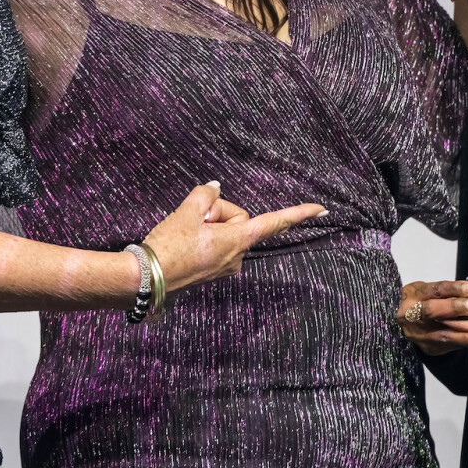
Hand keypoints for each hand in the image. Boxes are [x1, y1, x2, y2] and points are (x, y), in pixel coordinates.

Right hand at [142, 182, 324, 292]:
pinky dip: (202, 238)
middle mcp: (237, 257)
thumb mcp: (186, 212)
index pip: (274, 223)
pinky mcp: (213, 272)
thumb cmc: (168, 247)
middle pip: (237, 219)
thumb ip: (205, 194)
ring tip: (182, 236)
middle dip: (217, 213)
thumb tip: (214, 188)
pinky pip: (215, 244)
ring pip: (224, 232)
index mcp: (237, 241)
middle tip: (191, 220)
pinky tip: (182, 244)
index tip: (322, 209)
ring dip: (207, 227)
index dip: (298, 214)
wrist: (145, 279)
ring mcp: (225, 267)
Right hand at [397, 279, 467, 354]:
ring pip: (443, 334)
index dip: (453, 289)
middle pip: (432, 311)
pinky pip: (451, 346)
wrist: (410, 324)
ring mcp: (420, 334)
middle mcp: (412, 315)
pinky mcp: (429, 347)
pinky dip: (467, 342)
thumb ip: (448, 292)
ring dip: (466, 335)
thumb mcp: (430, 291)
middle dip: (455, 308)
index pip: (434, 290)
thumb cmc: (422, 302)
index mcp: (413, 295)